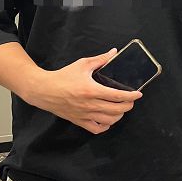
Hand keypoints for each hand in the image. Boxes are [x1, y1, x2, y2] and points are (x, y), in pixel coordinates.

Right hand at [24, 49, 141, 133]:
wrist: (43, 90)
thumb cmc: (62, 77)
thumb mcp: (82, 64)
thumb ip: (100, 59)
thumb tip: (113, 52)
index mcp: (91, 90)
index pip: (117, 96)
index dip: (130, 96)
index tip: (138, 94)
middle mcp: (89, 104)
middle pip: (116, 110)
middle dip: (128, 106)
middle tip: (131, 101)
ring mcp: (84, 114)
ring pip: (108, 121)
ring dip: (118, 116)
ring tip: (121, 109)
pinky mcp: (78, 121)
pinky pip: (95, 129)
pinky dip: (105, 126)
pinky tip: (107, 120)